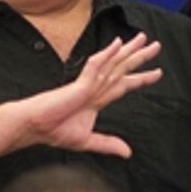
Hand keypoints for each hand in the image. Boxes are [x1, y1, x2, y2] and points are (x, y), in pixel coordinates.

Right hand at [19, 33, 161, 156]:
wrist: (34, 126)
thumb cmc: (53, 130)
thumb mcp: (87, 141)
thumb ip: (107, 144)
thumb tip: (127, 152)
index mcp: (96, 99)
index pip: (123, 85)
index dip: (141, 79)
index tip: (157, 73)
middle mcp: (95, 87)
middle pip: (122, 69)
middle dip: (140, 57)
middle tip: (156, 45)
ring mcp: (87, 84)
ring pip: (112, 64)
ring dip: (129, 51)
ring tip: (143, 39)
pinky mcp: (79, 85)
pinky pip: (94, 67)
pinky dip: (106, 55)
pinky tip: (117, 44)